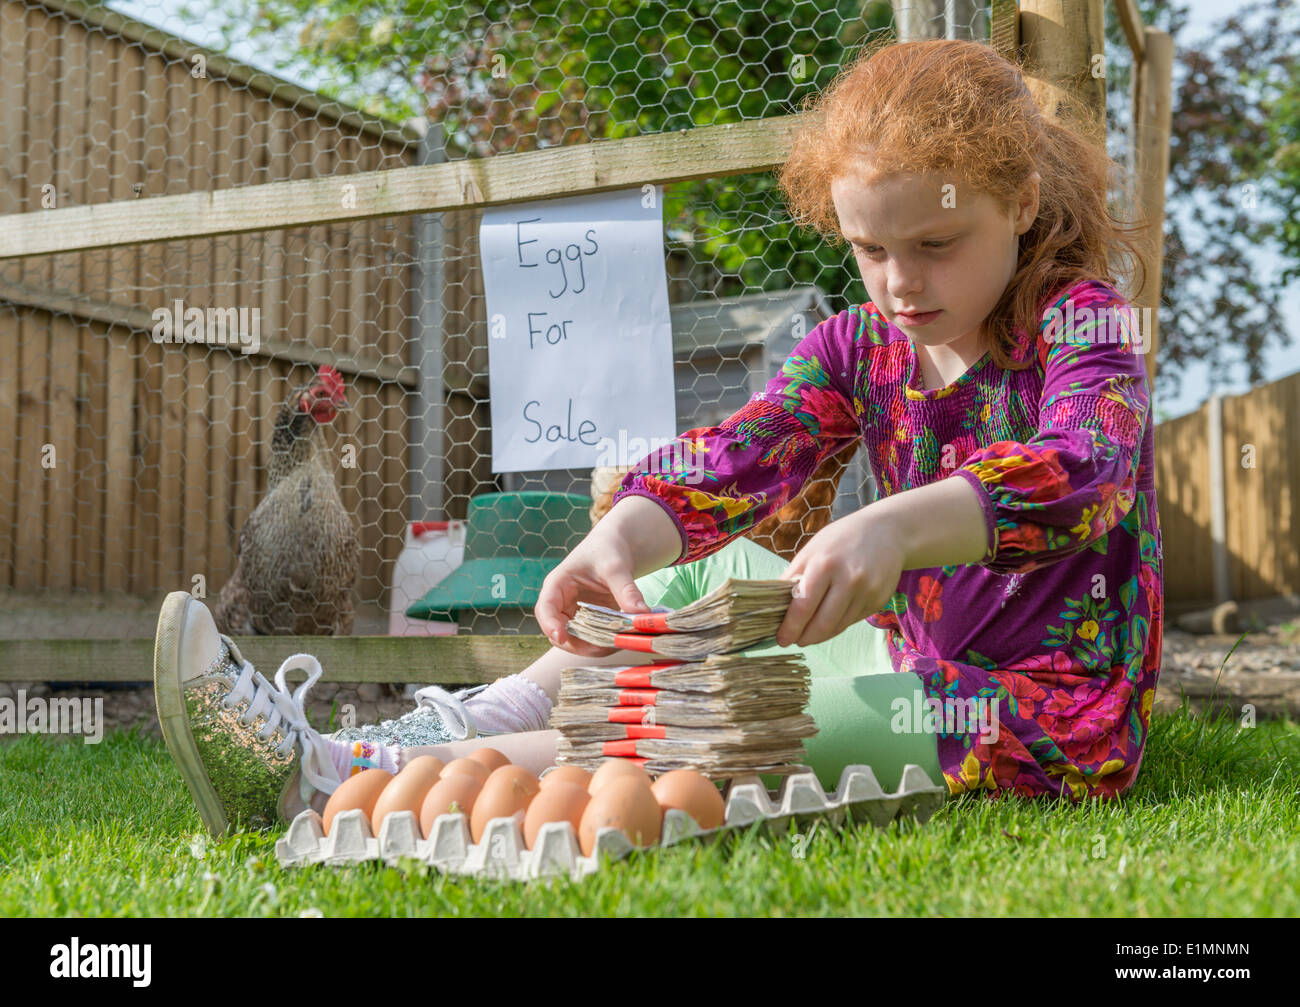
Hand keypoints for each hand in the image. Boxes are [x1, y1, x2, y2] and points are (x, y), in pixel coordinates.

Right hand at [535, 532, 652, 657]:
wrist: (615, 547)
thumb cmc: (608, 550)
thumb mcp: (616, 567)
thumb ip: (626, 589)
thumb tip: (642, 614)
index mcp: (557, 584)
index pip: (545, 608)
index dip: (550, 625)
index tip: (561, 637)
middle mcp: (560, 603)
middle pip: (557, 632)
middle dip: (578, 644)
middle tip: (605, 646)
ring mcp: (573, 614)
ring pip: (574, 641)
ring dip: (593, 647)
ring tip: (618, 643)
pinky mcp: (587, 621)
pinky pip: (590, 639)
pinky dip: (603, 644)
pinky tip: (621, 640)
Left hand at [774, 507, 904, 647]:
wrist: (887, 531)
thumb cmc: (842, 539)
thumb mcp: (812, 549)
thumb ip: (793, 576)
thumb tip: (774, 604)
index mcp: (825, 565)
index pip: (803, 606)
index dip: (791, 627)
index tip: (781, 638)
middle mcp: (849, 580)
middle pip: (823, 623)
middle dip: (805, 637)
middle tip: (795, 640)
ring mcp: (867, 592)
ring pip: (838, 626)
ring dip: (821, 635)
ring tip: (810, 634)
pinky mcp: (879, 600)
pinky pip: (852, 620)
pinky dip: (838, 624)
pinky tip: (831, 619)